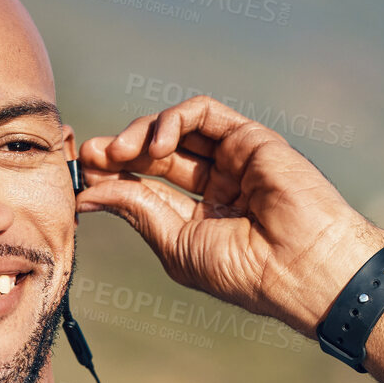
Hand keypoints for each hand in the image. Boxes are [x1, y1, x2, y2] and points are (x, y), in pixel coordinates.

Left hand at [76, 95, 383, 338]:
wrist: (300, 267)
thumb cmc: (245, 270)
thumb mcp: (176, 244)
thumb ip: (136, 209)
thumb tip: (88, 192)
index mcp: (200, 216)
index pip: (147, 185)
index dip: (113, 177)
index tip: (82, 177)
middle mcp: (217, 184)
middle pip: (156, 154)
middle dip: (119, 151)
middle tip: (91, 155)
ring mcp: (234, 159)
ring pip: (176, 128)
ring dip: (139, 134)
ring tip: (118, 152)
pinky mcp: (249, 137)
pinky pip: (202, 112)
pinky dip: (173, 120)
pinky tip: (157, 145)